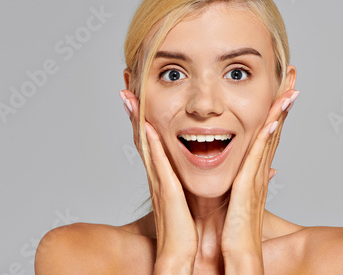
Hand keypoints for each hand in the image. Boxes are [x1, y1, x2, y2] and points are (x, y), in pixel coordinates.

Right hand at [120, 90, 197, 271]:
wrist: (182, 255)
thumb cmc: (187, 230)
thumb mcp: (191, 199)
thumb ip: (195, 182)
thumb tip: (216, 164)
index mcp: (165, 176)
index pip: (153, 142)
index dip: (146, 119)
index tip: (141, 97)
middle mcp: (158, 175)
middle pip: (143, 137)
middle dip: (135, 112)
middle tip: (126, 87)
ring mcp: (159, 182)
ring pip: (145, 144)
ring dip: (137, 119)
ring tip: (129, 96)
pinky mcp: (165, 191)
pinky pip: (156, 163)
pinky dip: (151, 144)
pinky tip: (148, 126)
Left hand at [221, 89, 299, 266]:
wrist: (238, 256)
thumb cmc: (234, 230)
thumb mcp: (238, 198)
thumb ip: (244, 181)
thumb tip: (255, 171)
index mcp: (255, 171)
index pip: (268, 133)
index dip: (276, 109)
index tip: (282, 87)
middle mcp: (260, 171)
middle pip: (275, 129)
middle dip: (284, 101)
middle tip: (292, 76)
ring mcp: (257, 178)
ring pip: (271, 138)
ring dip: (280, 112)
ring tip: (290, 88)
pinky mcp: (249, 188)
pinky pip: (258, 158)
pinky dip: (266, 139)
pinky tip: (272, 121)